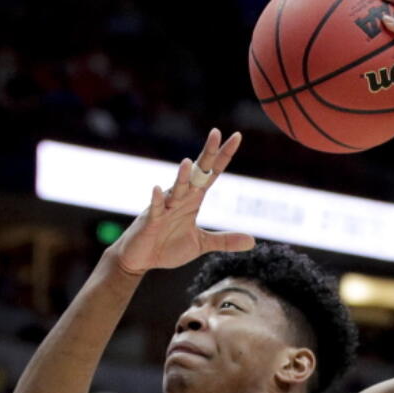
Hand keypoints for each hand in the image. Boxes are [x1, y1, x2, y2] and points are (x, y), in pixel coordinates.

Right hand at [110, 129, 253, 275]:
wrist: (140, 259)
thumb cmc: (167, 247)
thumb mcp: (200, 243)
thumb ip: (224, 240)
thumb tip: (253, 241)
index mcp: (193, 200)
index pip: (212, 174)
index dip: (224, 156)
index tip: (237, 136)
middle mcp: (180, 198)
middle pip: (197, 173)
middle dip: (207, 155)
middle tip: (216, 133)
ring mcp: (164, 208)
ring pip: (176, 189)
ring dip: (182, 177)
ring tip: (189, 162)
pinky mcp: (151, 221)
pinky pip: (155, 208)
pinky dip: (156, 200)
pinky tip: (157, 189)